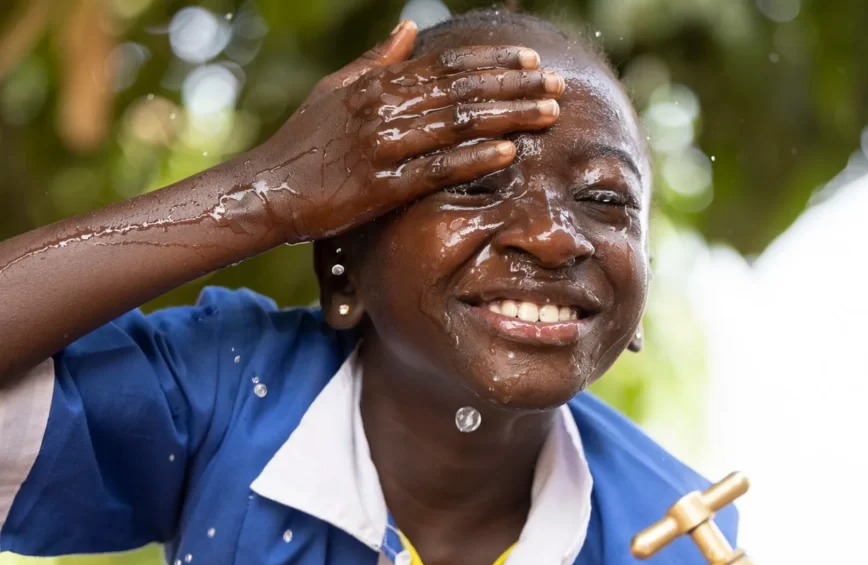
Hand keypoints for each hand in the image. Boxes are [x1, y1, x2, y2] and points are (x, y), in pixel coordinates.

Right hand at [251, 20, 564, 242]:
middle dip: (515, 86)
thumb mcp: (335, 89)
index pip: (448, 65)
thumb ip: (377, 60)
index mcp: (378, 84)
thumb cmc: (303, 142)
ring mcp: (383, 146)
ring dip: (508, 117)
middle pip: (464, 90)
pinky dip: (473, 159)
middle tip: (557, 85)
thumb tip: (408, 27)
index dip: (493, 62)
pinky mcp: (381, 186)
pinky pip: (436, 169)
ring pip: (458, 125)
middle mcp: (383, 108)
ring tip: (549, 113)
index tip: (531, 60)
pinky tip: (509, 153)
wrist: (266, 190)